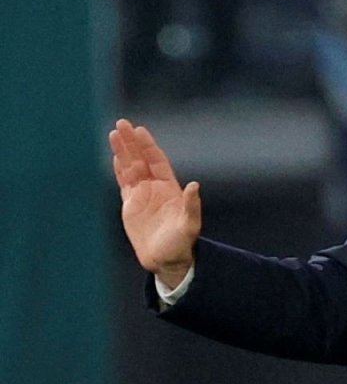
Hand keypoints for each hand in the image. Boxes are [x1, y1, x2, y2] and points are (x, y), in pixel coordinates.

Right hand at [109, 119, 201, 287]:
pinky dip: (118, 169)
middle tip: (121, 123)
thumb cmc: (181, 243)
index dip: (148, 146)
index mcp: (169, 188)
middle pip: (140, 159)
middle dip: (131, 142)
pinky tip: (114, 156)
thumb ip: (191, 205)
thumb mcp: (190, 224)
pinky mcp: (130, 205)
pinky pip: (123, 183)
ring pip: (129, 167)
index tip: (140, 130)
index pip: (156, 161)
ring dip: (122, 151)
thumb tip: (194, 185)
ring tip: (113, 133)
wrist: (166, 260)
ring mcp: (142, 195)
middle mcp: (155, 188)